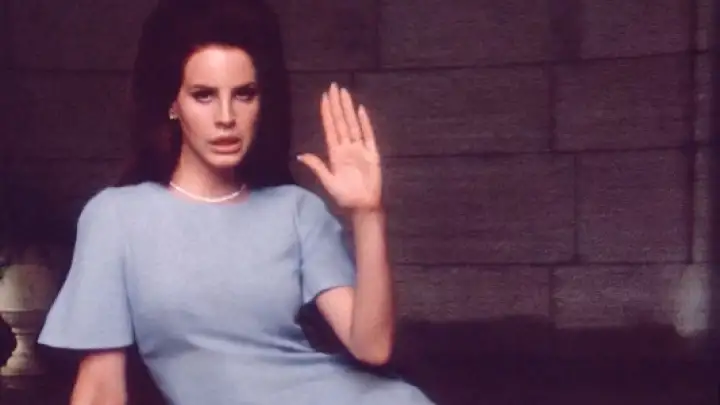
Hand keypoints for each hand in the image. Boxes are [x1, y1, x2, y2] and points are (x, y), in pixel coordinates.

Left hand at [298, 82, 381, 210]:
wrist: (363, 206)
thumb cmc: (345, 197)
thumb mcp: (328, 182)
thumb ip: (317, 166)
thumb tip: (300, 155)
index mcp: (335, 154)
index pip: (330, 128)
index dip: (327, 113)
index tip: (324, 97)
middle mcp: (347, 148)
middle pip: (341, 122)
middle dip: (337, 104)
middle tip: (334, 86)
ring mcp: (360, 149)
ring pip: (353, 125)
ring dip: (348, 109)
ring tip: (345, 93)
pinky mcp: (372, 154)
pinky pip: (368, 136)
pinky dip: (365, 123)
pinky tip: (360, 111)